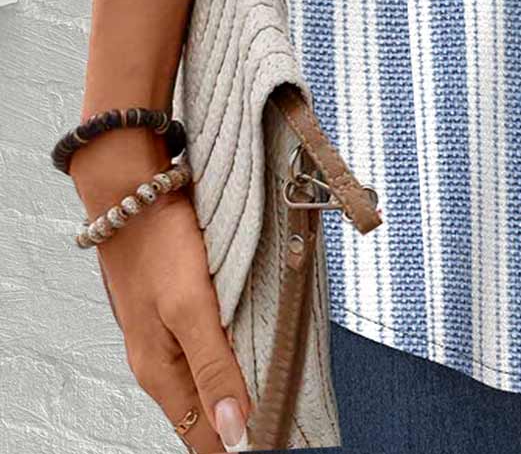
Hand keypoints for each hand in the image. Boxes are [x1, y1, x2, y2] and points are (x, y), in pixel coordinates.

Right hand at [72, 137, 253, 451]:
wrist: (132, 191)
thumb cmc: (158, 243)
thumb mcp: (190, 308)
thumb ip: (213, 369)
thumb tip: (233, 434)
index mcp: (160, 373)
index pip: (203, 436)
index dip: (240, 443)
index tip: (281, 437)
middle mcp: (160, 361)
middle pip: (205, 413)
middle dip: (242, 422)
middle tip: (288, 415)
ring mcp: (165, 335)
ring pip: (206, 381)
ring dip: (238, 389)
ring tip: (278, 387)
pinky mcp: (175, 309)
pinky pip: (205, 350)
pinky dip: (230, 357)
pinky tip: (251, 347)